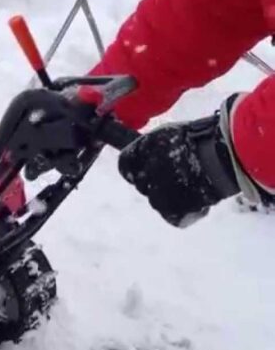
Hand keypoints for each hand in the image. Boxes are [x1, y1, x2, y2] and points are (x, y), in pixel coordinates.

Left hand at [118, 114, 239, 226]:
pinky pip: (173, 215)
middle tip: (177, 175)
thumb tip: (143, 154)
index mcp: (139, 153)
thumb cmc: (200, 139)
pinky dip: (184, 212)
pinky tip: (199, 200)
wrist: (224, 156)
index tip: (146, 169)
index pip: (125, 165)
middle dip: (155, 182)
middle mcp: (144, 175)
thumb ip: (150, 147)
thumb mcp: (168, 134)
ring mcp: (157, 196)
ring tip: (193, 185)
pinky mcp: (172, 212)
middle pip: (142, 184)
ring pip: (157, 200)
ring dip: (170, 196)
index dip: (135, 168)